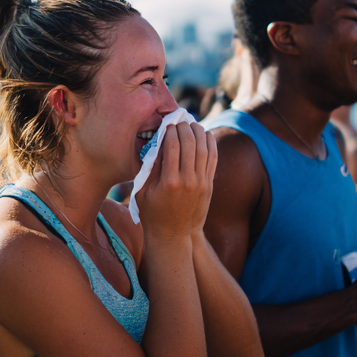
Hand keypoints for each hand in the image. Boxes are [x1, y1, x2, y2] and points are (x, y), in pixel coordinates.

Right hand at [136, 122, 217, 239]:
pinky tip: (204, 134)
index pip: (173, 146)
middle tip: (179, 121)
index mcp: (169, 182)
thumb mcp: (143, 191)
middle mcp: (188, 180)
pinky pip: (213, 157)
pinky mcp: (209, 185)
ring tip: (191, 124)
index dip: (170, 130)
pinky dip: (210, 143)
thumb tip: (158, 142)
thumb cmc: (152, 213)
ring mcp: (201, 183)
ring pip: (204, 147)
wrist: (173, 235)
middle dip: (184, 127)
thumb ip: (151, 167)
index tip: (167, 124)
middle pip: (190, 143)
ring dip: (198, 131)